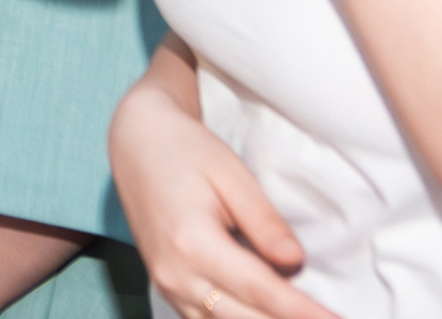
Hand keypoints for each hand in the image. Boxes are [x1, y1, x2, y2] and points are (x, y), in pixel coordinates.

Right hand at [110, 70, 335, 318]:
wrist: (137, 142)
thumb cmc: (187, 150)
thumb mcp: (232, 175)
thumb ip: (263, 222)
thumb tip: (295, 263)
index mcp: (192, 241)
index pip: (261, 290)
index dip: (304, 312)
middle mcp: (175, 272)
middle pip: (245, 318)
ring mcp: (166, 283)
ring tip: (302, 317)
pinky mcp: (165, 286)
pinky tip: (264, 316)